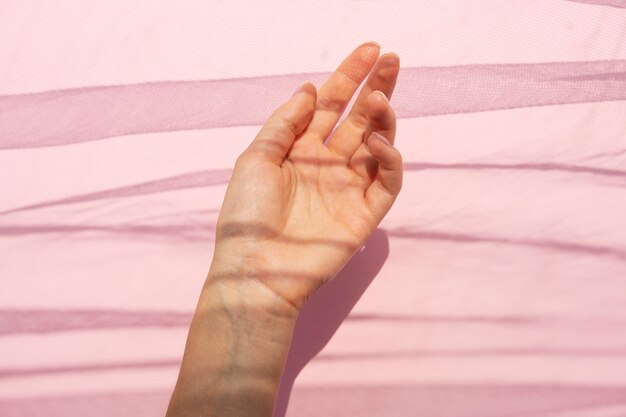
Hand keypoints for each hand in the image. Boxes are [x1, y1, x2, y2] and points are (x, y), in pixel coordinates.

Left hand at [208, 42, 401, 311]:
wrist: (256, 269)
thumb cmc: (247, 215)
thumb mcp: (257, 158)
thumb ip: (286, 123)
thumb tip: (311, 89)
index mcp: (300, 150)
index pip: (331, 106)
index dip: (349, 76)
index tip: (370, 50)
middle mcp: (327, 165)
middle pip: (359, 118)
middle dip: (376, 87)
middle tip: (392, 59)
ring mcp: (348, 188)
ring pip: (378, 144)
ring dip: (383, 117)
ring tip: (380, 96)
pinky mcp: (365, 214)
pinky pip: (387, 180)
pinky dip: (389, 157)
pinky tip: (376, 139)